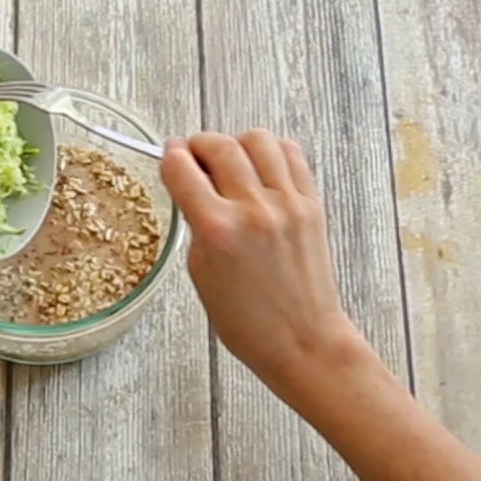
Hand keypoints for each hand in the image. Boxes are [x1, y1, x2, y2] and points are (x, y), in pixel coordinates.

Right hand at [160, 131, 361, 397]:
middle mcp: (253, 209)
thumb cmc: (247, 321)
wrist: (302, 341)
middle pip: (217, 145)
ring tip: (231, 163)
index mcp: (217, 231)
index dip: (169, 157)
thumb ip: (195, 222)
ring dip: (236, 144)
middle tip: (194, 157)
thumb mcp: (200, 272)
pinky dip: (271, 153)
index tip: (168, 156)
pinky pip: (291, 154)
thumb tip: (192, 184)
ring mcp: (287, 203)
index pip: (181, 168)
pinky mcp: (311, 204)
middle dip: (198, 145)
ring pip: (257, 139)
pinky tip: (261, 169)